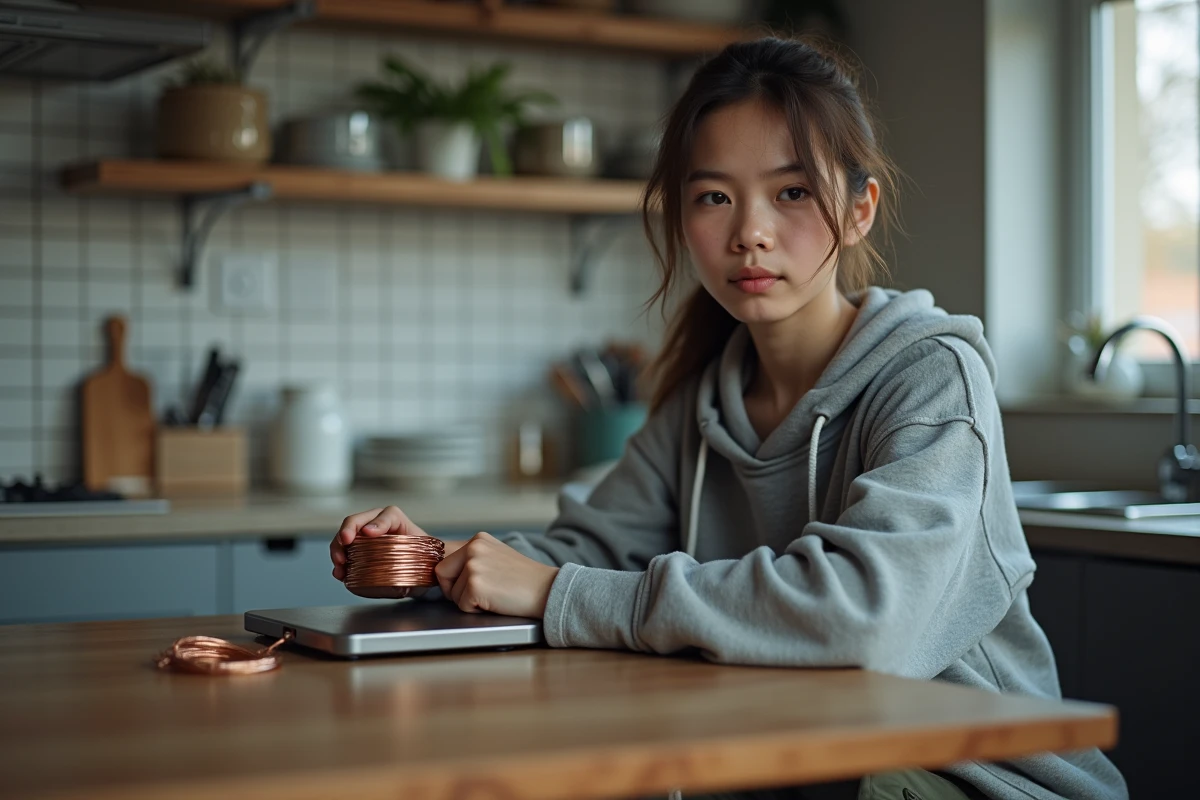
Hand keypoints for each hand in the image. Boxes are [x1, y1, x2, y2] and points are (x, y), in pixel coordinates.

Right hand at [329, 505, 465, 581]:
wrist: (418, 567)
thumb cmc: (423, 559)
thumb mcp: (426, 560)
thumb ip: (418, 566)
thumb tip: (403, 579)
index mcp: (397, 521)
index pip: (387, 516)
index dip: (377, 523)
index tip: (369, 533)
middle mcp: (377, 524)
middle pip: (356, 521)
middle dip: (347, 532)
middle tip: (345, 544)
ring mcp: (363, 536)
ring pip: (345, 536)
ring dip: (338, 549)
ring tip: (340, 565)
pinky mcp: (356, 550)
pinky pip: (343, 552)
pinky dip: (339, 562)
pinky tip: (339, 572)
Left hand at [434, 532, 559, 618]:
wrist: (547, 590)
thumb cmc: (524, 579)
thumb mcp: (496, 556)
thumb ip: (473, 559)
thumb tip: (446, 572)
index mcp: (478, 540)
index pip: (446, 563)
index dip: (455, 580)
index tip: (475, 584)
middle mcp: (473, 548)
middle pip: (442, 576)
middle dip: (456, 590)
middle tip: (483, 592)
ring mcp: (473, 565)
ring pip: (452, 593)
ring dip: (469, 600)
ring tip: (494, 594)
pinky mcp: (475, 584)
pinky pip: (462, 605)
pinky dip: (476, 609)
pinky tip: (496, 601)